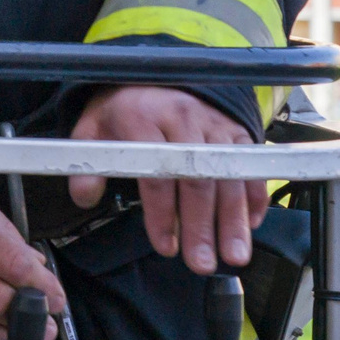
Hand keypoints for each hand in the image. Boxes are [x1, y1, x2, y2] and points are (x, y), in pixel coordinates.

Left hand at [67, 86, 270, 273]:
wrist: (154, 75)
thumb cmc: (123, 110)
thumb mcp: (93, 129)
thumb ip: (88, 164)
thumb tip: (84, 198)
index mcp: (142, 119)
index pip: (156, 174)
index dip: (162, 214)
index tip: (165, 247)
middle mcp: (182, 120)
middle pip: (197, 180)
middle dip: (202, 226)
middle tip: (203, 264)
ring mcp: (213, 124)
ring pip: (228, 176)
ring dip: (233, 220)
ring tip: (234, 256)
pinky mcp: (235, 129)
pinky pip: (249, 165)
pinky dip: (254, 196)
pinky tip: (250, 225)